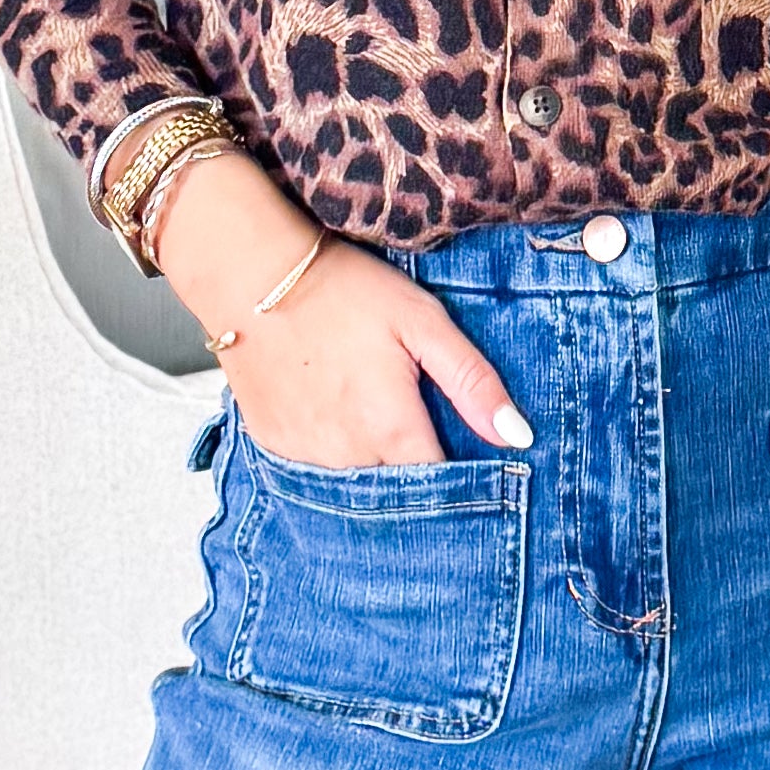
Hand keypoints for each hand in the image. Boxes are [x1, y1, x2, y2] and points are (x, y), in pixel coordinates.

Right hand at [160, 150, 526, 470]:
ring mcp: (304, 455)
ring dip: (375, 471)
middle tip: (424, 438)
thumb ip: (472, 381)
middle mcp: (346, 456)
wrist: (251, 274)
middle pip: (397, 495)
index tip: (474, 463)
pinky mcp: (273, 445)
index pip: (440, 487)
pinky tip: (339, 421)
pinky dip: (334, 458)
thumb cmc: (344, 290)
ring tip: (380, 425)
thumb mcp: (422, 321)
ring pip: (356, 488)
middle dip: (418, 480)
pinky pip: (315, 472)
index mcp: (391, 429)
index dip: (462, 482)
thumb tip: (517, 437)